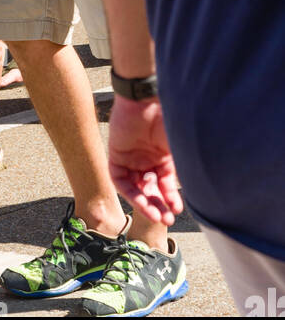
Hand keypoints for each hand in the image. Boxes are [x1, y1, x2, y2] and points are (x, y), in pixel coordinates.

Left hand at [107, 95, 182, 225]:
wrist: (145, 99)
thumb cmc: (167, 119)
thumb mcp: (180, 147)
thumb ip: (186, 169)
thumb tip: (203, 190)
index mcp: (163, 156)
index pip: (165, 183)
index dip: (171, 198)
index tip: (178, 210)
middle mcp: (147, 158)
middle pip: (150, 189)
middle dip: (159, 205)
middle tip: (167, 220)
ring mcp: (131, 157)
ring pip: (135, 187)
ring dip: (144, 203)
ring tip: (155, 214)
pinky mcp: (116, 154)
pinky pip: (119, 179)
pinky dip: (129, 191)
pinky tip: (141, 200)